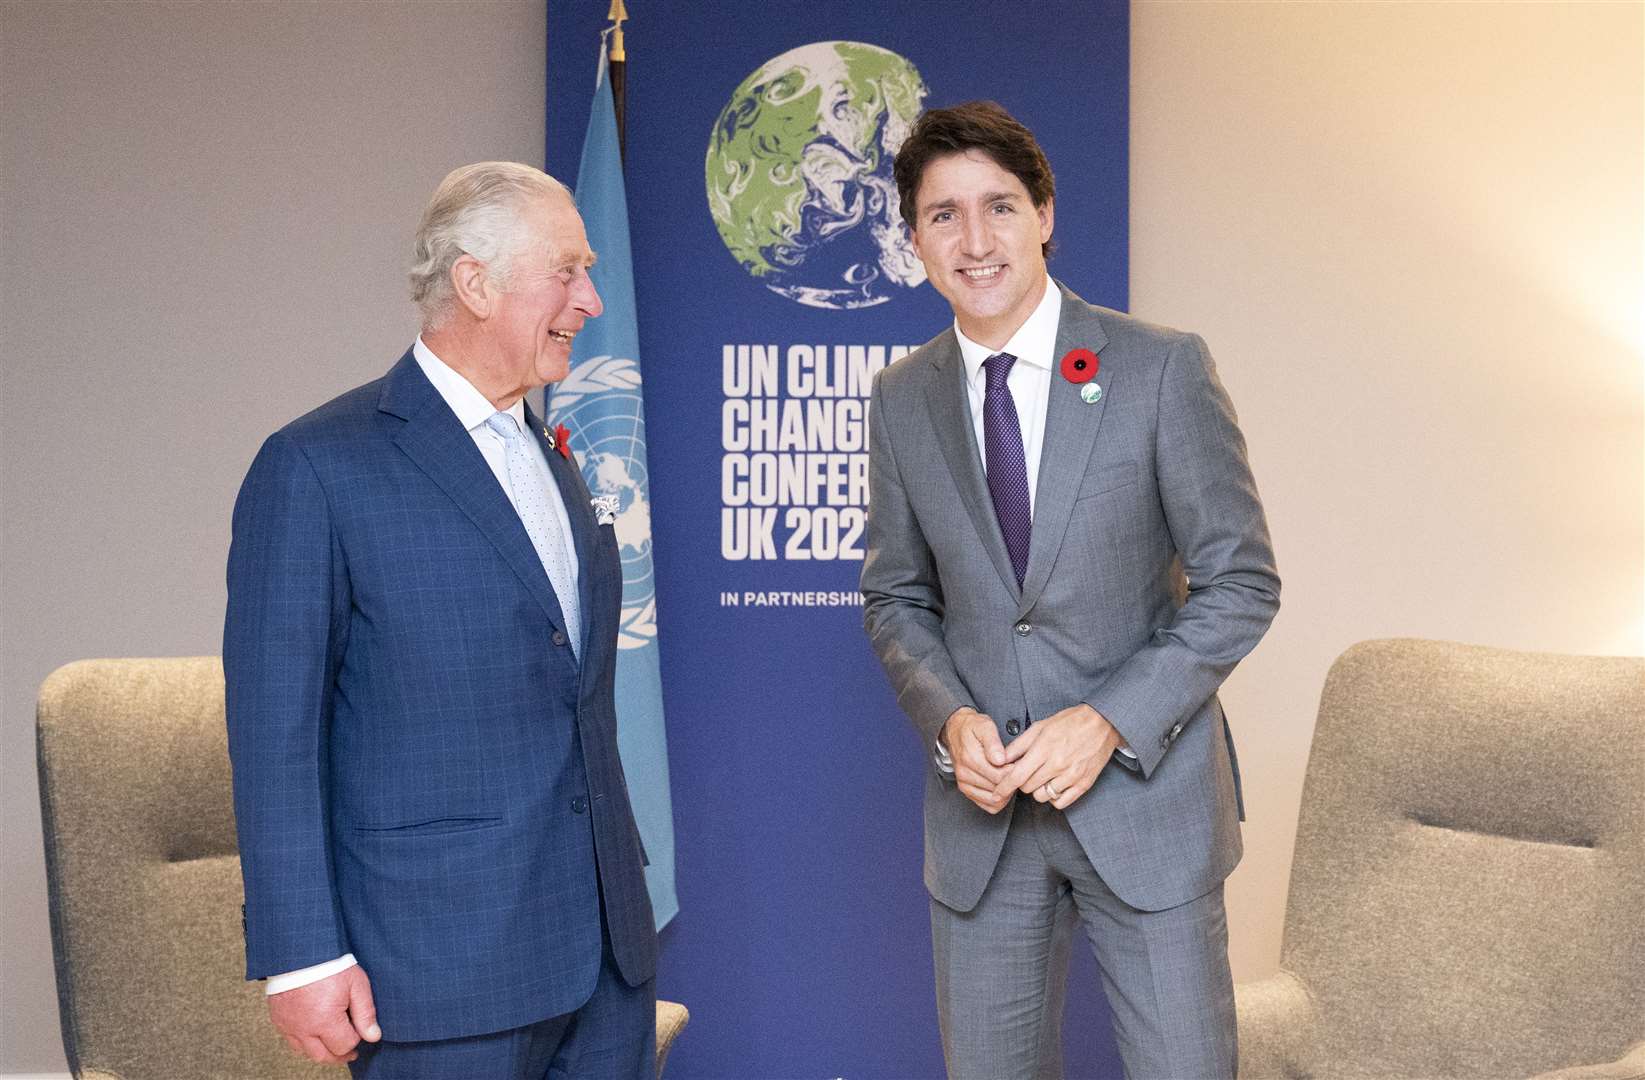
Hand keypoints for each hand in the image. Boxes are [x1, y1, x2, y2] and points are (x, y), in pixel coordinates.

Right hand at [267, 963, 380, 1064]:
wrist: (300, 951)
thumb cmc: (329, 964)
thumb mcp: (356, 984)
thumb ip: (366, 1013)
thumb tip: (373, 1036)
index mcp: (325, 1021)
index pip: (344, 1046)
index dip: (355, 1040)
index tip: (359, 1030)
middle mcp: (304, 1028)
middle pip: (324, 1056)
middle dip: (340, 1054)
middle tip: (350, 1050)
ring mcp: (289, 1026)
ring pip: (307, 1052)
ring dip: (322, 1051)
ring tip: (334, 1042)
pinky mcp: (279, 1020)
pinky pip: (292, 1042)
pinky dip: (305, 1042)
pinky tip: (316, 1033)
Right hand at [943, 707, 1010, 813]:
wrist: (956, 730)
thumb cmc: (973, 727)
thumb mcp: (984, 726)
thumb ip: (993, 742)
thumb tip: (1000, 759)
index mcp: (971, 758)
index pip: (1000, 777)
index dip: (1014, 772)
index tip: (1018, 763)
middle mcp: (965, 774)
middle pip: (998, 789)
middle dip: (1011, 782)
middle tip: (1016, 770)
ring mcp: (964, 784)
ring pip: (994, 801)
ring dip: (1006, 792)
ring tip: (1009, 777)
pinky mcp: (966, 790)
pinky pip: (987, 806)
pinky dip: (999, 801)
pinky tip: (1002, 787)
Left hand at [995, 704, 1123, 810]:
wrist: (1102, 724)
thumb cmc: (1068, 723)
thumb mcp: (1040, 727)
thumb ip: (1018, 745)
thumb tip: (1000, 759)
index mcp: (1044, 748)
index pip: (1017, 776)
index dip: (1003, 787)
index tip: (996, 794)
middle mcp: (1057, 764)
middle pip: (1027, 787)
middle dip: (1022, 782)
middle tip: (1028, 772)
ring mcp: (1072, 776)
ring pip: (1042, 797)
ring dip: (1038, 790)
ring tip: (1043, 776)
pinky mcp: (1084, 784)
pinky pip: (1060, 802)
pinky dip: (1054, 797)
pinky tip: (1055, 784)